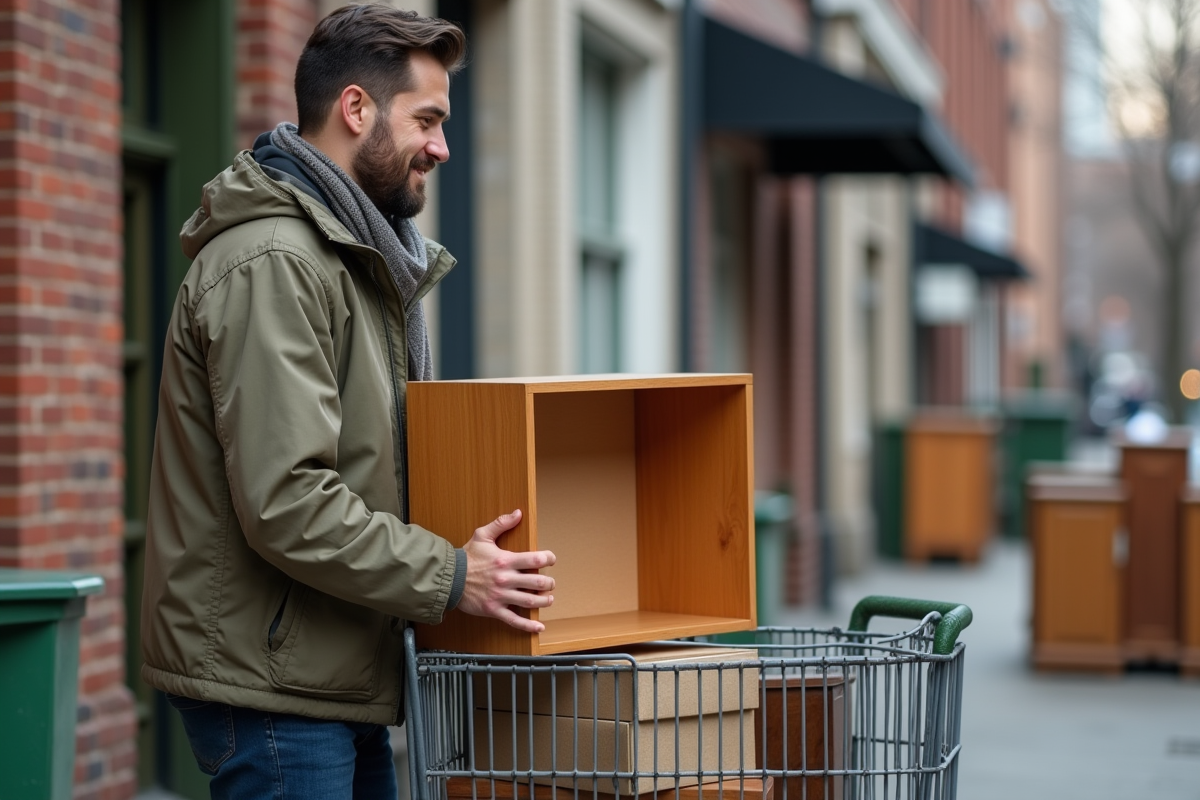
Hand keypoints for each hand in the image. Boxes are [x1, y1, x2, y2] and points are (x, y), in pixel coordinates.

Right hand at [457, 509, 556, 632]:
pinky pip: (514, 620)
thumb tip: (518, 513)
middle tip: (550, 583)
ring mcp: (501, 596)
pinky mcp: (494, 610)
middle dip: (549, 583)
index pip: (536, 559)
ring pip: (530, 601)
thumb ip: (501, 524)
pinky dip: (529, 626)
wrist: (448, 579)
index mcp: (506, 560)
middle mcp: (506, 579)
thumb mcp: (482, 536)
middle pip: (537, 583)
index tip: (551, 559)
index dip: (548, 559)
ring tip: (548, 599)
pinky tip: (539, 627)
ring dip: (544, 601)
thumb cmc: (466, 557)